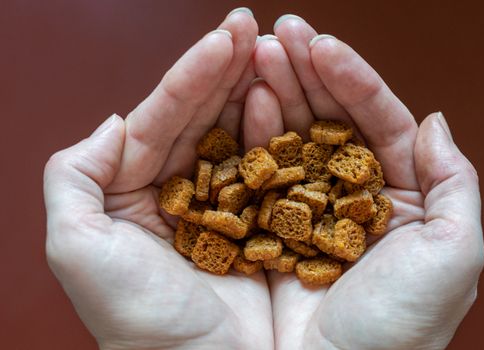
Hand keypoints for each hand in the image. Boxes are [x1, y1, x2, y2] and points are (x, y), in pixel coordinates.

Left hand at [44, 9, 274, 349]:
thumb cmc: (139, 324)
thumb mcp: (78, 248)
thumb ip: (72, 176)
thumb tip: (113, 122)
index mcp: (138, 191)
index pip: (164, 117)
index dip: (192, 73)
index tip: (224, 36)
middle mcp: (185, 193)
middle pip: (205, 117)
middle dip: (227, 69)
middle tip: (252, 28)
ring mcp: (230, 205)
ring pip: (242, 135)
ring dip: (257, 91)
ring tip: (274, 52)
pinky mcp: (267, 224)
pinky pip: (275, 171)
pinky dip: (282, 136)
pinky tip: (286, 104)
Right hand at [252, 15, 483, 349]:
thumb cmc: (400, 330)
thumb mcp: (453, 254)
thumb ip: (454, 183)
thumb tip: (435, 121)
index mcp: (396, 197)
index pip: (378, 121)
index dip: (353, 79)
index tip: (323, 44)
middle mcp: (349, 197)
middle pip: (330, 120)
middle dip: (307, 74)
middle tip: (279, 34)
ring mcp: (304, 209)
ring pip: (292, 138)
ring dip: (277, 92)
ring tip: (257, 54)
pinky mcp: (267, 226)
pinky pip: (261, 172)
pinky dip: (253, 136)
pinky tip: (247, 102)